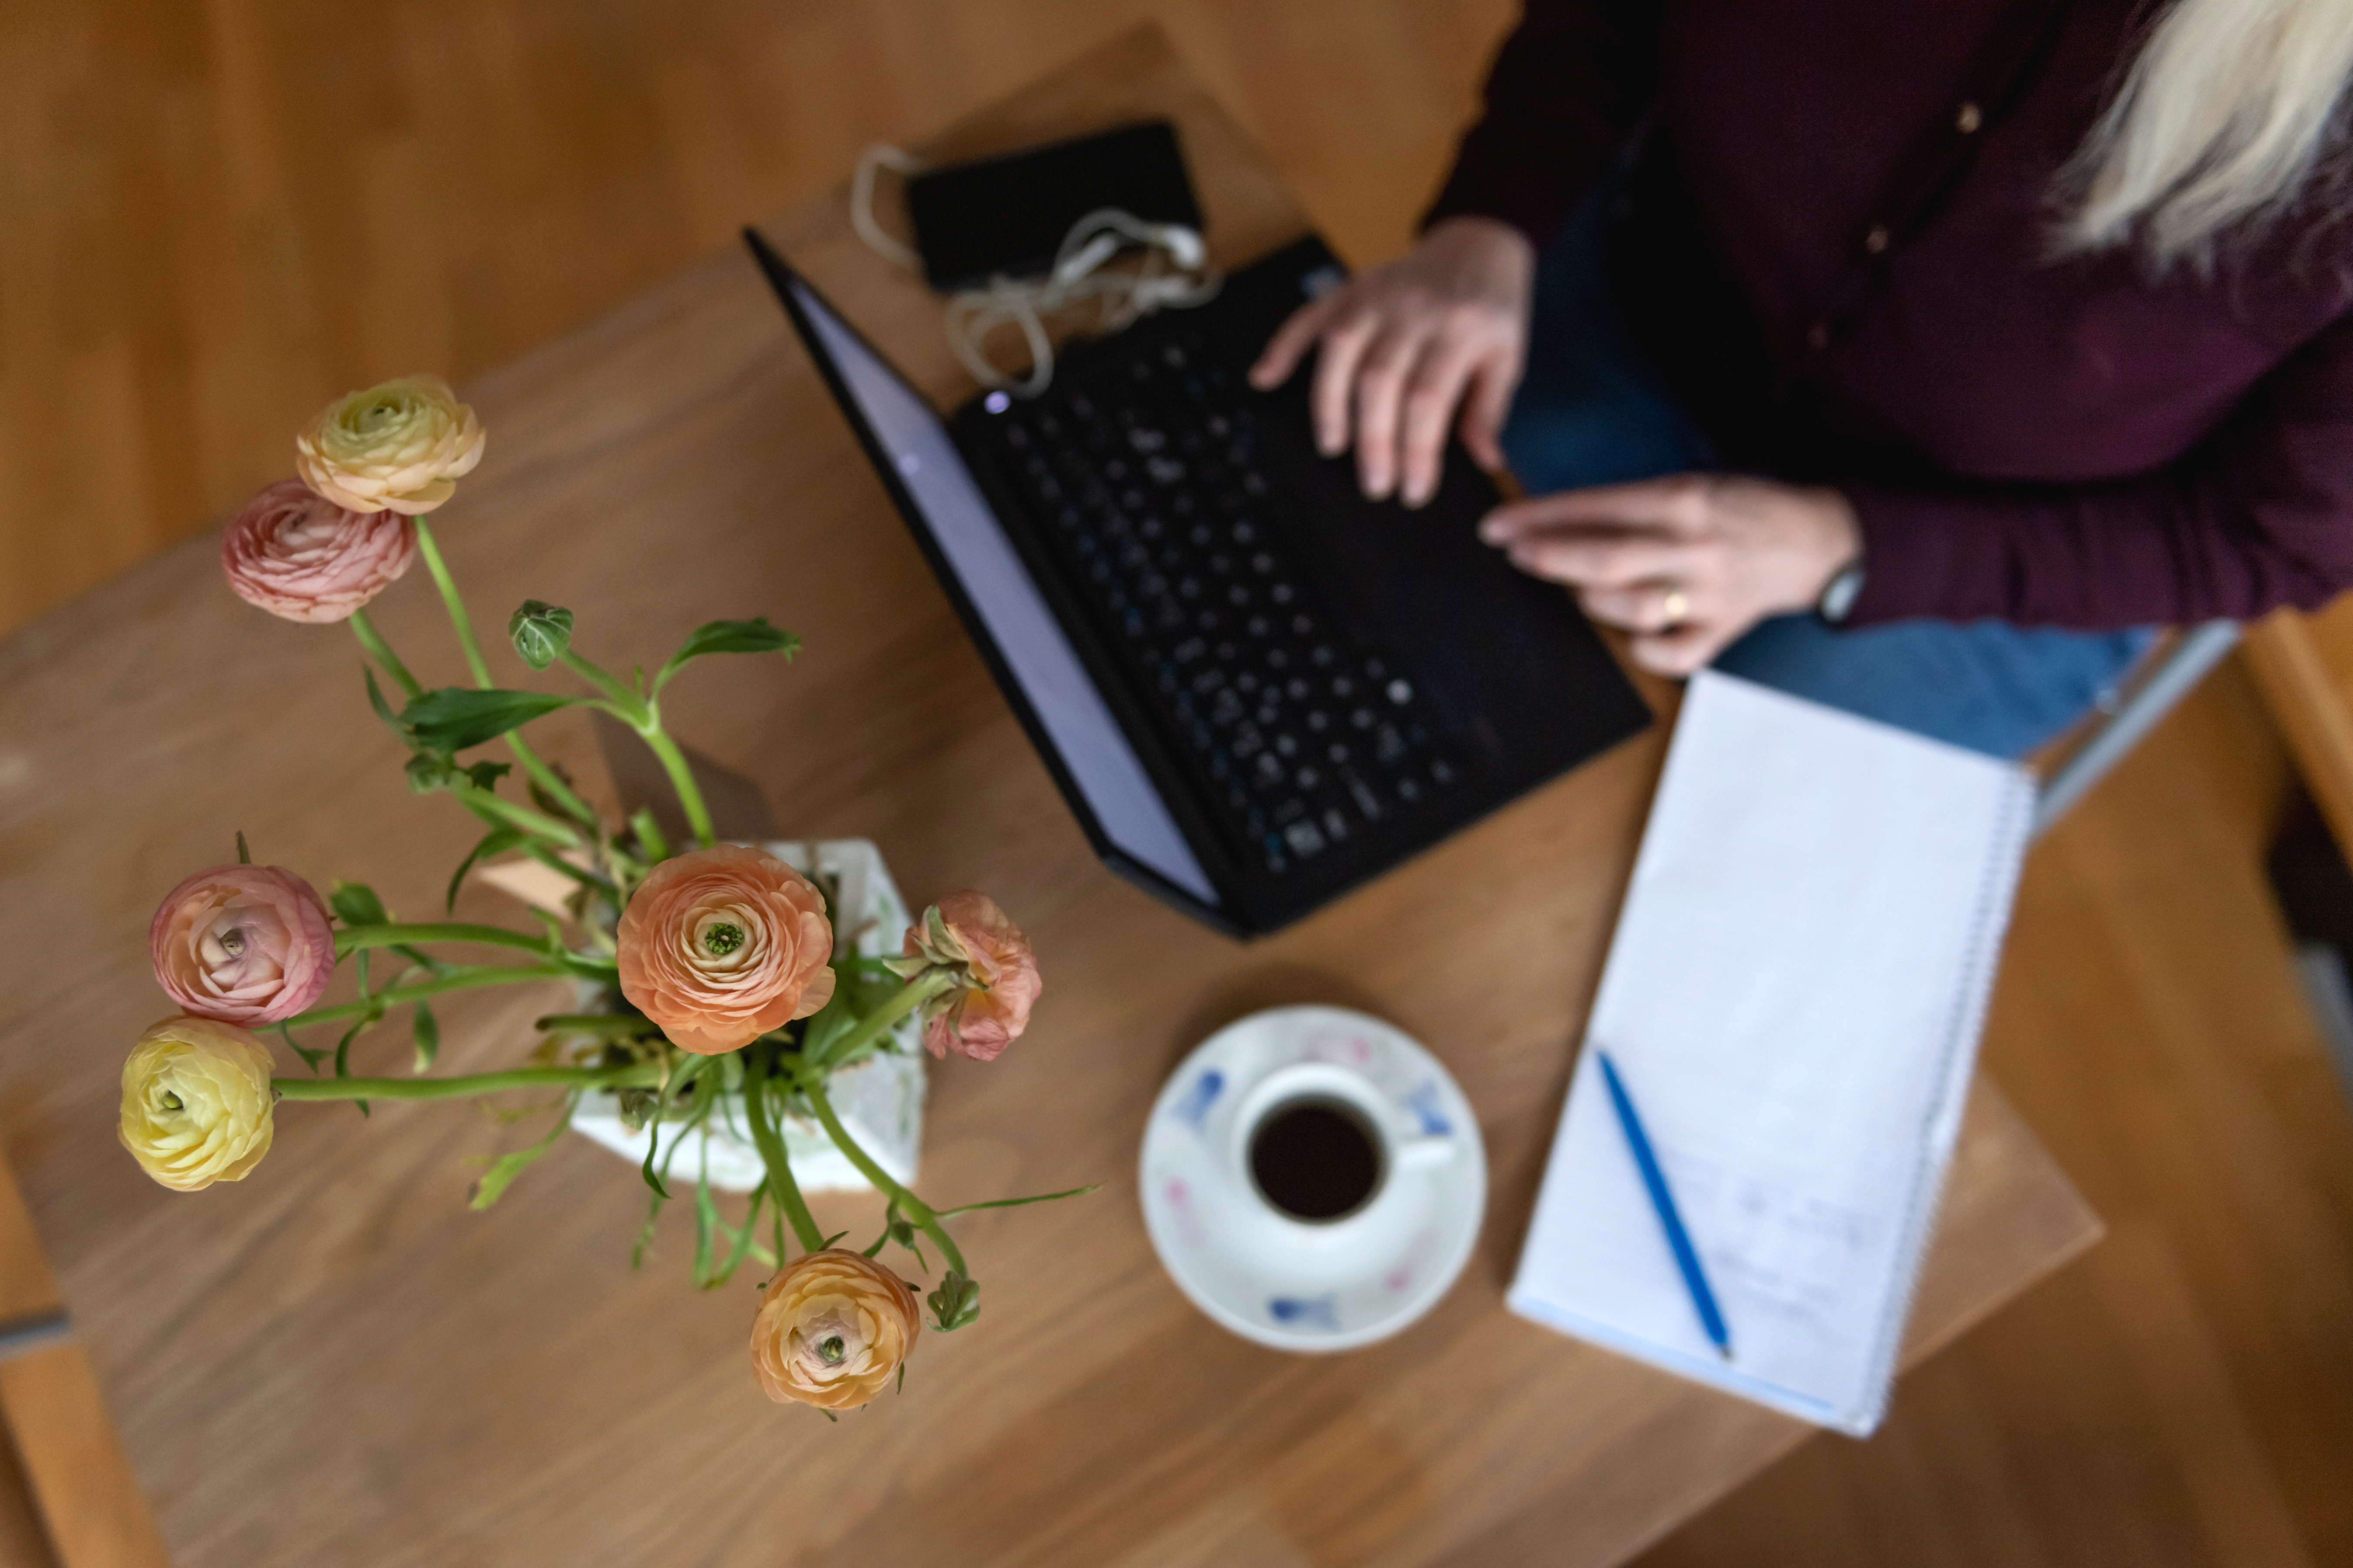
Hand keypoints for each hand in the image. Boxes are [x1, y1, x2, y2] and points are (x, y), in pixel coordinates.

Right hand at [1248, 216, 1535, 508]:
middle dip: (1372, 440)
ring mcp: (1376, 295)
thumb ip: (1490, 410)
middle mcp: (1414, 309)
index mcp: (1462, 328)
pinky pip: (1309, 316)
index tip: (1412, 491)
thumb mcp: (1509, 355)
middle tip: (1374, 484)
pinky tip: (1264, 377)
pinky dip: (1282, 346)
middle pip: (1379, 381)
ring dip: (1328, 404)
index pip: (1428, 399)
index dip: (1415, 451)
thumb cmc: (1492, 307)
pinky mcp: (1350, 287)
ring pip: (1339, 350)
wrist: (1478, 241)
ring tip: (1332, 446)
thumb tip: (1486, 461)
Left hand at [1480, 475, 1861, 675]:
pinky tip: (1633, 632)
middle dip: (1552, 559)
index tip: (1497, 527)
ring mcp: (1710, 594)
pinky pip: (1668, 655)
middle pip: (1607, 559)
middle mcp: (1695, 546)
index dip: (1538, 518)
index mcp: (1682, 499)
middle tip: (1521, 557)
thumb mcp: (1686, 486)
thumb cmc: (1736, 510)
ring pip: (1632, 609)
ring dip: (1594, 602)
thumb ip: (1626, 505)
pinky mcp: (1723, 632)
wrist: (1812, 540)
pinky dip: (1640, 648)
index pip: (1596, 507)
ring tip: (1585, 591)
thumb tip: (1549, 524)